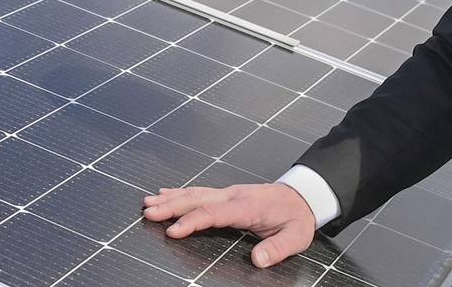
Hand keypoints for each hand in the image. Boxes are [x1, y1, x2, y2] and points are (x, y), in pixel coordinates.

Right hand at [139, 182, 317, 267]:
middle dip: (171, 206)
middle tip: (148, 212)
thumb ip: (277, 249)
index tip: (173, 230)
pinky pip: (199, 191)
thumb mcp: (296, 237)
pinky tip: (165, 193)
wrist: (303, 196)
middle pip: (197, 199)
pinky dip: (179, 192)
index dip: (192, 222)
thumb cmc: (296, 218)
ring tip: (148, 203)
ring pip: (194, 193)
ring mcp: (229, 193)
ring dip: (170, 198)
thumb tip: (258, 260)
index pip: (214, 213)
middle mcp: (233, 196)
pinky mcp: (226, 194)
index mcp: (247, 207)